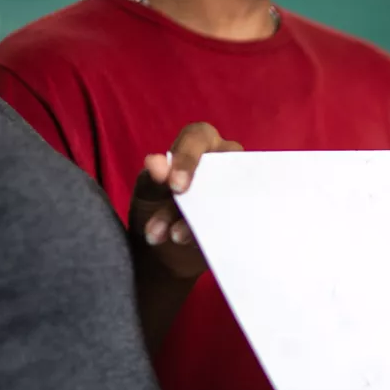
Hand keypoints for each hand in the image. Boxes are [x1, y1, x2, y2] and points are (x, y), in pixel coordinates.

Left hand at [128, 122, 242, 280]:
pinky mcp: (242, 217)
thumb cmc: (156, 208)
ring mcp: (236, 191)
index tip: (175, 186)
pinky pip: (238, 221)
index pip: (197, 139)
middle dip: (198, 194)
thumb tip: (156, 163)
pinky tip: (194, 244)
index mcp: (197, 146)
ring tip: (175, 238)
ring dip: (201, 219)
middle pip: (224, 166)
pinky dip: (216, 232)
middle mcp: (223, 162)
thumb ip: (152, 178)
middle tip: (177, 216)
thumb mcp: (148, 192)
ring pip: (230, 197)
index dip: (188, 159)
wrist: (162, 251)